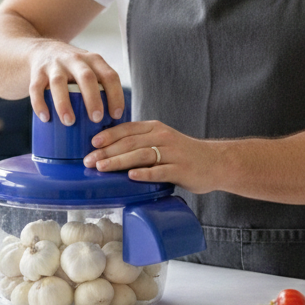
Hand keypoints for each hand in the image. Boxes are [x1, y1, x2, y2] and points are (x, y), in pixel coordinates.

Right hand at [28, 40, 124, 125]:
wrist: (43, 50)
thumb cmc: (74, 69)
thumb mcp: (90, 69)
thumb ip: (100, 87)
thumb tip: (114, 123)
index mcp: (93, 60)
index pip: (109, 75)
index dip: (116, 95)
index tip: (116, 115)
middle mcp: (75, 59)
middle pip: (86, 77)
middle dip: (93, 98)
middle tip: (96, 119)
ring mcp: (54, 65)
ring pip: (58, 82)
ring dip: (64, 103)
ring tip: (69, 122)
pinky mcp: (37, 72)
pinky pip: (36, 88)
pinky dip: (40, 104)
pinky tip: (45, 118)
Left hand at [83, 119, 215, 193]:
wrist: (215, 162)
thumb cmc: (183, 154)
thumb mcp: (162, 140)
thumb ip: (141, 142)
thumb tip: (109, 150)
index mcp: (155, 128)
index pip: (127, 128)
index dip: (108, 135)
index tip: (92, 143)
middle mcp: (163, 137)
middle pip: (130, 142)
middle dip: (107, 151)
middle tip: (89, 161)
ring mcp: (172, 153)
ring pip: (141, 155)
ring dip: (119, 161)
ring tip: (102, 168)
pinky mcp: (181, 169)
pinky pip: (160, 170)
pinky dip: (145, 173)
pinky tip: (131, 176)